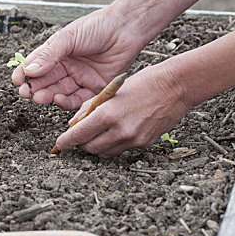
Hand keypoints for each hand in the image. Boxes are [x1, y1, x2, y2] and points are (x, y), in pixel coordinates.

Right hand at [12, 7, 144, 109]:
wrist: (126, 29)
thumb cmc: (97, 27)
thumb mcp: (68, 38)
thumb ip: (48, 55)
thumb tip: (29, 70)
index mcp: (57, 53)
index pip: (36, 66)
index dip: (25, 74)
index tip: (17, 81)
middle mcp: (67, 67)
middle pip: (47, 82)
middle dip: (35, 88)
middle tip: (26, 94)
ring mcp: (80, 78)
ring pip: (60, 92)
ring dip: (48, 96)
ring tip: (40, 98)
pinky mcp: (95, 88)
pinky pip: (79, 100)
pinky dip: (68, 103)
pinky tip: (59, 100)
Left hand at [55, 63, 190, 156]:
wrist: (175, 87)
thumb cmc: (142, 83)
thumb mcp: (110, 91)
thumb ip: (89, 108)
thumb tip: (73, 124)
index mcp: (108, 114)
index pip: (79, 134)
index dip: (66, 142)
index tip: (59, 145)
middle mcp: (120, 130)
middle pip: (89, 148)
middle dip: (80, 143)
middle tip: (78, 135)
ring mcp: (133, 139)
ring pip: (104, 152)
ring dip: (95, 145)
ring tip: (96, 133)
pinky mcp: (144, 144)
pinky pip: (120, 150)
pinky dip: (112, 144)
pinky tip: (113, 132)